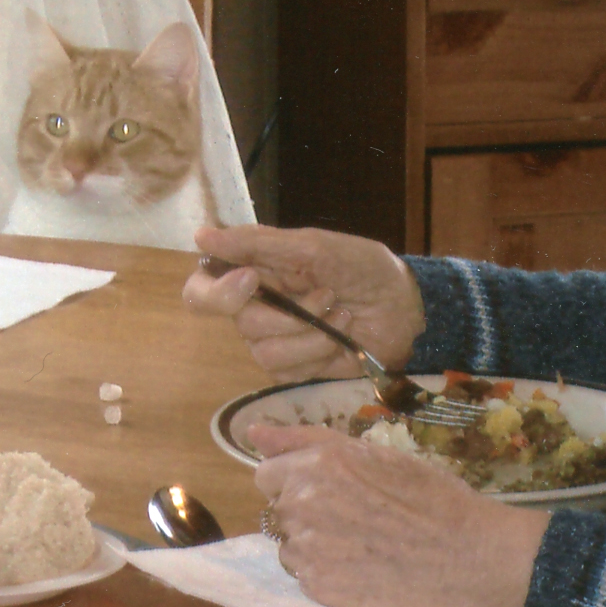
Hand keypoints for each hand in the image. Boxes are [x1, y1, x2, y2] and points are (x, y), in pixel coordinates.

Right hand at [182, 225, 425, 382]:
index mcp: (253, 272)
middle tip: (326, 294)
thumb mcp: (313, 246)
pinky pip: (288, 370)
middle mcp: (256, 309)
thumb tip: (201, 236)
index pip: (203, 290)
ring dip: (311, 331)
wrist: (405, 306)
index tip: (251, 280)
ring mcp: (275, 342)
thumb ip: (257, 243)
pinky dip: (320, 350)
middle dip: (289, 312)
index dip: (216, 291)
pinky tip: (342, 336)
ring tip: (340, 312)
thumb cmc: (362, 268)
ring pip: (264, 350)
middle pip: (239, 322)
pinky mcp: (295, 369)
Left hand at [249, 422, 549, 606]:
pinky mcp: (317, 587)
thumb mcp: (372, 453)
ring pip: (289, 544)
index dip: (295, 479)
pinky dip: (326, 572)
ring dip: (313, 543)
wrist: (464, 554)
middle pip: (277, 508)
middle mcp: (302, 504)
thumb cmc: (428, 495)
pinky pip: (305, 575)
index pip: (267, 472)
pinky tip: (362, 567)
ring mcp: (307, 549)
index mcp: (316, 463)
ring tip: (360, 544)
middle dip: (304, 510)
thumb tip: (253, 432)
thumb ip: (304, 440)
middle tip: (351, 516)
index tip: (327, 487)